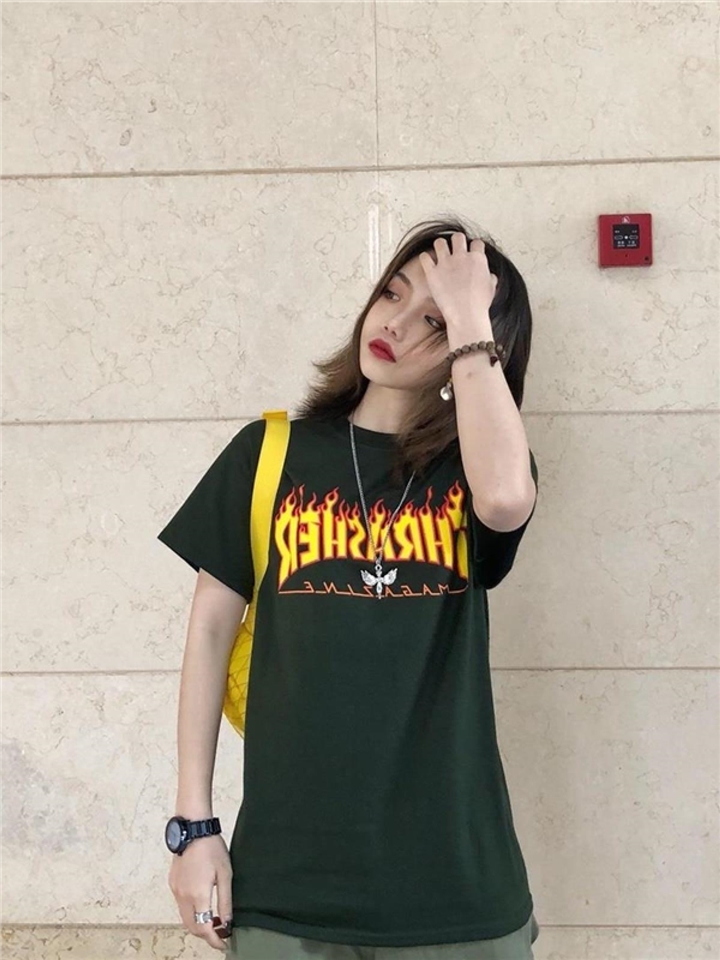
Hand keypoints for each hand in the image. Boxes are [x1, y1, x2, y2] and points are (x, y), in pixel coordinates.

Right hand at [168, 833, 233, 951]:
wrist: (193, 829)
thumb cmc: (211, 848)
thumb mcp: (225, 875)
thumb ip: (225, 901)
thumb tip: (228, 922)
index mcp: (198, 895)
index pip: (204, 928)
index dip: (214, 940)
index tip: (223, 944)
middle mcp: (183, 896)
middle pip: (192, 927)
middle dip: (206, 935)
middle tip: (220, 935)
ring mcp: (176, 890)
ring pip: (185, 918)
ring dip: (198, 924)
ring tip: (214, 922)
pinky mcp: (173, 883)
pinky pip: (181, 906)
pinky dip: (191, 913)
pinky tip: (202, 907)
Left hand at [418, 233, 497, 327]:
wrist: (466, 315)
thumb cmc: (479, 305)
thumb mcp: (491, 289)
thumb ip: (490, 277)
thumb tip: (489, 275)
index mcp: (477, 259)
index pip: (476, 243)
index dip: (474, 247)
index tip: (471, 252)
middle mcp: (461, 257)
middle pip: (458, 237)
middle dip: (457, 241)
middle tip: (455, 249)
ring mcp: (446, 264)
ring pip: (440, 242)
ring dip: (440, 246)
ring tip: (440, 253)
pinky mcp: (432, 273)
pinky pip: (424, 257)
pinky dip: (425, 258)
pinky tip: (428, 263)